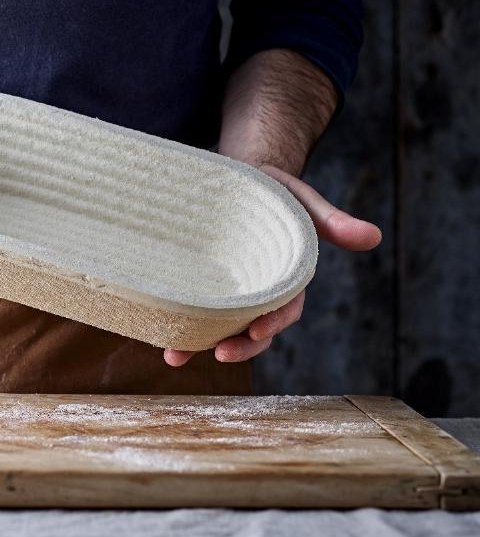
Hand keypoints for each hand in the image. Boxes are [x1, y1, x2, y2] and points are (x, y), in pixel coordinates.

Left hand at [163, 164, 381, 366]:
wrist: (236, 179)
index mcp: (285, 278)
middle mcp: (257, 292)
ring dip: (198, 344)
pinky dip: (178, 328)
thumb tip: (374, 236)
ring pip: (219, 327)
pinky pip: (192, 311)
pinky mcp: (201, 285)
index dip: (274, 322)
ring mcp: (228, 292)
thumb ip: (331, 220)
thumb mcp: (300, 199)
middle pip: (252, 329)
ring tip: (176, 356)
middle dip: (238, 346)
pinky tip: (162, 342)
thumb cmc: (273, 192)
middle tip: (220, 354)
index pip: (285, 307)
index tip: (258, 331)